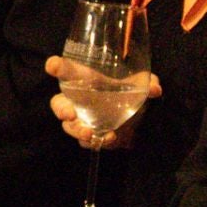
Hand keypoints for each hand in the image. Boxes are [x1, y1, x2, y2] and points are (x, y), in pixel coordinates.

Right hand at [46, 54, 161, 148]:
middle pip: (59, 104)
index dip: (57, 67)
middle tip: (69, 114)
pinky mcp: (89, 136)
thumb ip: (147, 83)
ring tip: (90, 133)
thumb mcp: (140, 86)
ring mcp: (81, 120)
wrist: (137, 124)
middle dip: (61, 109)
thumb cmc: (129, 96)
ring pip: (69, 126)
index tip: (52, 65)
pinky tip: (108, 137)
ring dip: (77, 130)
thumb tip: (154, 89)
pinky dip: (95, 141)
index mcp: (85, 81)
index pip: (67, 72)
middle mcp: (78, 100)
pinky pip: (85, 141)